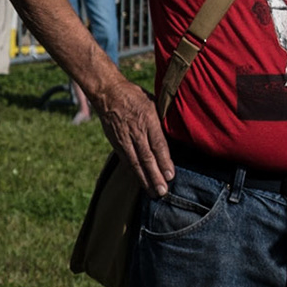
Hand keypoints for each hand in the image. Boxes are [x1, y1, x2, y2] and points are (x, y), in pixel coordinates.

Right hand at [91, 79, 173, 196]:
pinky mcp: (116, 142)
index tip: (170, 175)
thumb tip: (178, 132)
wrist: (108, 93)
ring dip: (144, 179)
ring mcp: (124, 139)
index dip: (164, 161)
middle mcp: (136, 132)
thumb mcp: (154, 102)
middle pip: (146, 158)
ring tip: (152, 193)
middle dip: (155, 176)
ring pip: (135, 162)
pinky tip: (139, 182)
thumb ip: (163, 119)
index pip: (158, 145)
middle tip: (162, 192)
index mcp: (148, 120)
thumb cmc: (135, 96)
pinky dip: (133, 172)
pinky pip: (125, 160)